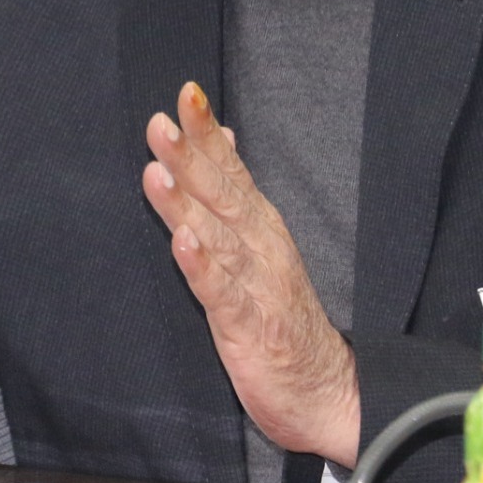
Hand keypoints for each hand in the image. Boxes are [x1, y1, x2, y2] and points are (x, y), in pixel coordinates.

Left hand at [141, 82, 359, 465]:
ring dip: (186, 204)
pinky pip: (222, 292)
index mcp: (260, 225)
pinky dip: (202, 266)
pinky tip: (182, 243)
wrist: (325, 388)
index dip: (207, 133)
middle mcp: (261, 245)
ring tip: (157, 171)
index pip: (231, 170)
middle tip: (161, 122)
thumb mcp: (261, 242)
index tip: (186, 94)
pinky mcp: (249, 325)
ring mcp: (257, 284)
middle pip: (222, 194)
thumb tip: (221, 138)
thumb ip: (236, 192)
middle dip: (190, 157)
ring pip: (217, 236)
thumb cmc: (282, 313)